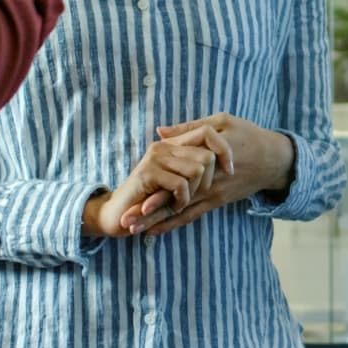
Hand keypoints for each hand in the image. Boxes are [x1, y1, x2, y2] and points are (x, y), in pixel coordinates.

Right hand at [81, 125, 234, 238]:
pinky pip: (181, 184)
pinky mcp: (148, 173)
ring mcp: (155, 157)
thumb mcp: (176, 181)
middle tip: (194, 196)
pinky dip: (182, 200)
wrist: (116, 215)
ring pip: (197, 169)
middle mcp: (165, 145)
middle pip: (207, 154)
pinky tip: (175, 207)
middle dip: (208, 181)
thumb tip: (219, 157)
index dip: (225, 150)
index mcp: (173, 144)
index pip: (209, 132)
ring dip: (193, 193)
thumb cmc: (149, 199)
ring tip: (181, 203)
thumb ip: (194, 166)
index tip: (230, 171)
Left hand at [120, 113, 294, 236]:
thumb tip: (159, 131)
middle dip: (148, 213)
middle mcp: (208, 183)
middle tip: (125, 223)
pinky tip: (157, 231)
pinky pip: (193, 216)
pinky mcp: (217, 201)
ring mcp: (213, 194)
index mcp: (207, 160)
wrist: (274, 159)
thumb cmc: (248, 135)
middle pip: (173, 201)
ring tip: (133, 231)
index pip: (175, 180)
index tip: (131, 201)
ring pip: (180, 212)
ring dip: (157, 222)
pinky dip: (174, 224)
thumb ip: (189, 128)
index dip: (153, 192)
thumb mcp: (222, 122)